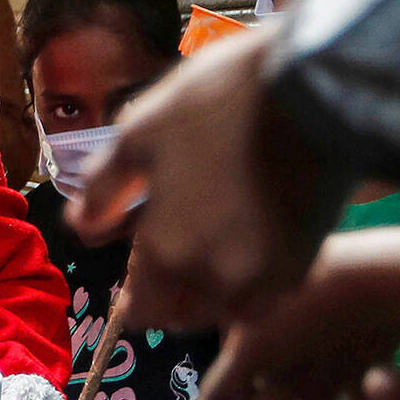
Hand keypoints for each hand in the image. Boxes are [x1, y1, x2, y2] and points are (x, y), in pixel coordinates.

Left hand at [68, 27, 352, 327]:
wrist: (319, 86)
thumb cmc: (218, 101)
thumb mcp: (139, 131)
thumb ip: (103, 188)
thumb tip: (80, 227)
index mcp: (168, 251)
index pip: (141, 309)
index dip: (133, 290)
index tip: (136, 260)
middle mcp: (217, 279)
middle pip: (182, 313)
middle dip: (168, 291)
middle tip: (169, 246)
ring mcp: (268, 276)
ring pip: (226, 307)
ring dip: (209, 289)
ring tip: (207, 238)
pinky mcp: (307, 260)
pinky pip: (266, 292)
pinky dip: (250, 280)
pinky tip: (245, 237)